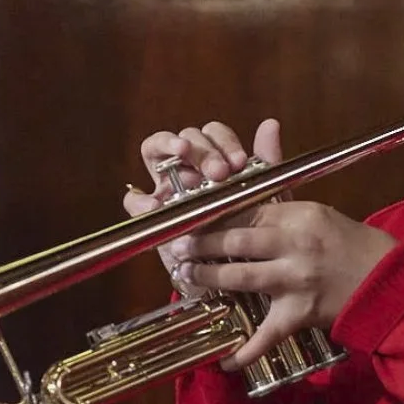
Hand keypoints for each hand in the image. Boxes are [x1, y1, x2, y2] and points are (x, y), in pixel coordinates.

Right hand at [120, 118, 283, 292]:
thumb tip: (270, 124)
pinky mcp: (150, 215)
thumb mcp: (264, 200)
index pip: (211, 133)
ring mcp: (166, 188)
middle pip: (185, 137)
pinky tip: (157, 204)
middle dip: (202, 149)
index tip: (238, 162)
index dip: (222, 141)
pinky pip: (133, 199)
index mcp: (215, 162)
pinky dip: (140, 199)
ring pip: (155, 151)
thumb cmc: (250, 235)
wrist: (235, 279)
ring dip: (169, 151)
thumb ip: (266, 163)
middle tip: (219, 172)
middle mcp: (188, 170)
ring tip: (187, 170)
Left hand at [182, 203, 396, 368]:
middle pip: (236, 242)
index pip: (245, 212)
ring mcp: (295, 282)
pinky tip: (224, 361)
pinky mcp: (300, 314)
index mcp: (299, 217)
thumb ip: (278, 213)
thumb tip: (237, 211)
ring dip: (209, 278)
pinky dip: (245, 351)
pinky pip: (266, 335)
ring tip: (187, 276)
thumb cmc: (352, 244)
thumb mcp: (318, 215)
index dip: (213, 217)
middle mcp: (294, 246)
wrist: (388, 281)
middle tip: (179, 248)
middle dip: (202, 245)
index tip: (192, 220)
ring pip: (240, 278)